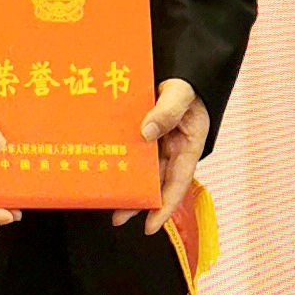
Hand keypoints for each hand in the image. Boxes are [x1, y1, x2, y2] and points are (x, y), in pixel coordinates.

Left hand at [122, 77, 206, 231]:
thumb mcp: (181, 93)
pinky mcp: (145, 133)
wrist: (181, 67)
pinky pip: (134, 151)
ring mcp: (159, 142)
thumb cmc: (187, 82)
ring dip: (128, 184)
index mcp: (188, 146)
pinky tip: (106, 167)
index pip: (178, 183)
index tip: (151, 226)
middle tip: (117, 217)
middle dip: (139, 201)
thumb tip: (146, 133)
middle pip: (157, 182)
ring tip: (108, 201)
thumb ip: (167, 111)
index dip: (165, 207)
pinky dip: (123, 160)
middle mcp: (173, 149)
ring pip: (143, 169)